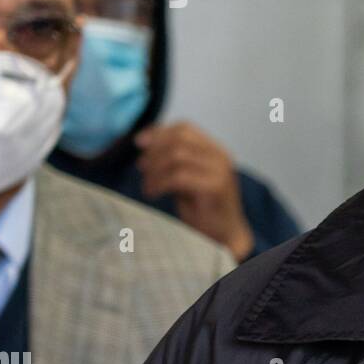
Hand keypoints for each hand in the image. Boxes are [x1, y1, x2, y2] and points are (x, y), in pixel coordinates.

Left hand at [136, 122, 254, 259]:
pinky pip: (178, 176)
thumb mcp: (186, 178)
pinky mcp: (215, 187)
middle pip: (179, 139)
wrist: (224, 235)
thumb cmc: (203, 209)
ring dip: (154, 170)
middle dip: (154, 152)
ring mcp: (220, 170)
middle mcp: (220, 156)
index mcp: (215, 150)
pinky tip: (152, 193)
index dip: (159, 132)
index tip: (138, 143)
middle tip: (141, 169)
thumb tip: (143, 143)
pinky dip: (159, 183)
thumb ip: (173, 160)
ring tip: (147, 186)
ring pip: (177, 156)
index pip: (185, 128)